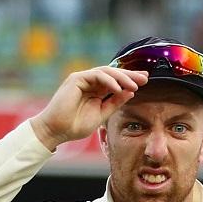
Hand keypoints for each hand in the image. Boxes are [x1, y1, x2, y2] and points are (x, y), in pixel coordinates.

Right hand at [29, 66, 149, 150]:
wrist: (56, 130)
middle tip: (146, 77)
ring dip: (122, 77)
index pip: (116, 81)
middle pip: (113, 73)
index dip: (130, 80)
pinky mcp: (76, 78)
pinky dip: (109, 80)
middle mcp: (90, 82)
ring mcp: (83, 79)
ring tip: (135, 85)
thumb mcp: (102, 114)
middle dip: (130, 74)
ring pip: (106, 72)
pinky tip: (119, 87)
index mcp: (96, 91)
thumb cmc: (75, 125)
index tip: (145, 81)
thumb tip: (130, 92)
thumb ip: (114, 102)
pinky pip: (97, 75)